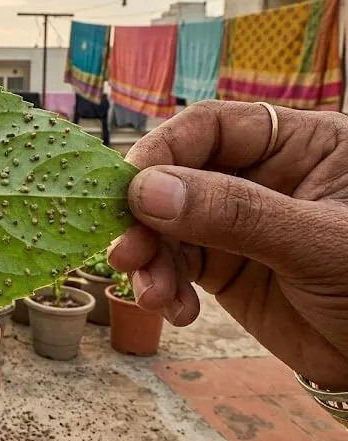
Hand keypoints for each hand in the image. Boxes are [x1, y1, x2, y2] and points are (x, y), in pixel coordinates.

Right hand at [109, 100, 347, 389]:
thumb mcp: (316, 242)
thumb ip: (234, 212)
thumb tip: (147, 190)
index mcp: (299, 145)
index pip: (211, 129)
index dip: (163, 153)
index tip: (128, 191)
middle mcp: (262, 177)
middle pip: (177, 178)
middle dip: (146, 219)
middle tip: (125, 254)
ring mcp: (239, 223)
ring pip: (168, 226)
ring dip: (151, 261)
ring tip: (152, 295)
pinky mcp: (226, 267)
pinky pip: (177, 266)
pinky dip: (165, 288)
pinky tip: (177, 312)